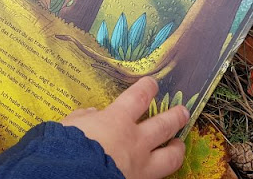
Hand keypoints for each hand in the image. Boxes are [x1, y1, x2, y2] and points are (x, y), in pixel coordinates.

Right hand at [60, 77, 188, 178]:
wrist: (74, 176)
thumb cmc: (69, 146)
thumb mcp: (70, 124)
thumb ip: (84, 117)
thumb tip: (92, 114)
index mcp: (117, 120)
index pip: (138, 97)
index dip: (147, 88)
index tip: (153, 83)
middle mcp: (135, 140)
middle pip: (164, 124)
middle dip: (175, 116)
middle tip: (182, 111)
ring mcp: (142, 166)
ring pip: (170, 156)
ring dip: (178, 147)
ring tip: (180, 143)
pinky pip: (159, 176)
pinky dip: (163, 171)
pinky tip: (162, 169)